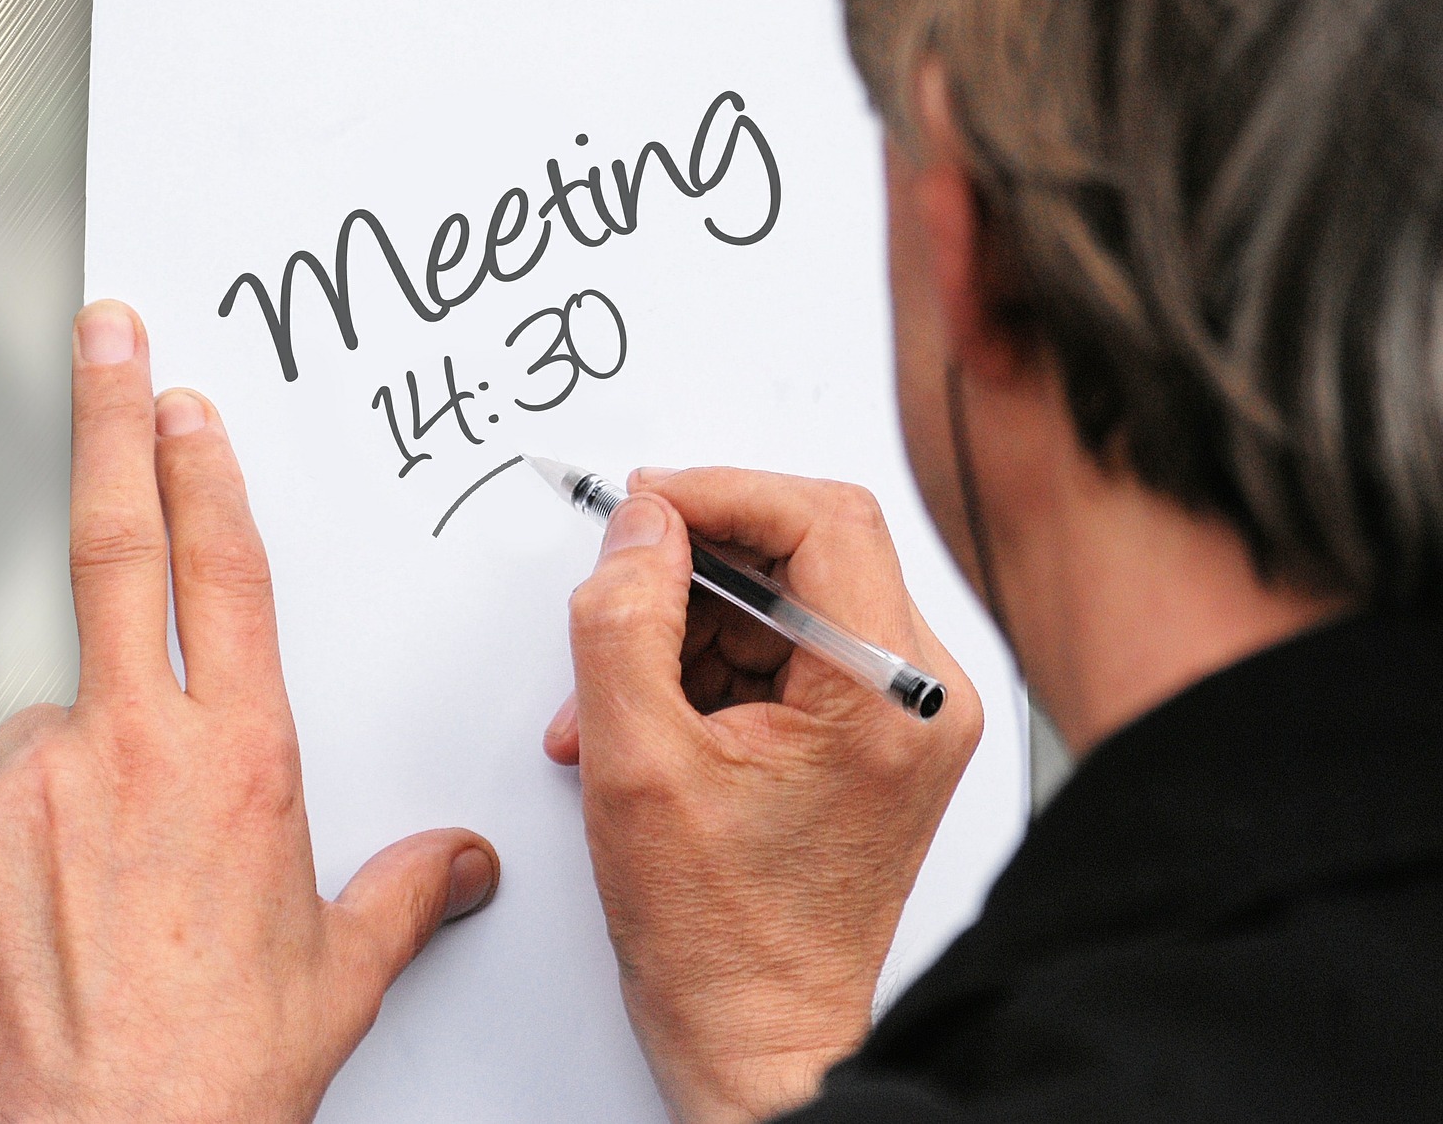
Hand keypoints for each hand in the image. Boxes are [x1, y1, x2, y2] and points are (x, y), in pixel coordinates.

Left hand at [0, 300, 498, 1123]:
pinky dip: (29, 819)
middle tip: (107, 338)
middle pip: (118, 546)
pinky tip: (58, 899)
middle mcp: (133, 745)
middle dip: (111, 422)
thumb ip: (402, 892)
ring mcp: (33, 779)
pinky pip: (0, 790)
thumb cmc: (220, 1063)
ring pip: (58, 712)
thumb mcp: (341, 968)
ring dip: (85, 751)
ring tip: (114, 873)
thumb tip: (455, 865)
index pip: (224, 571)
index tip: (188, 406)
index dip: (203, 471)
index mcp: (240, 757)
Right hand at [547, 468, 980, 1123]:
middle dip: (690, 571)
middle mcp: (919, 695)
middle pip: (806, 552)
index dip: (718, 491)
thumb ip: (623, 620)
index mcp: (888, 692)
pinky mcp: (873, 740)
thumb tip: (636, 526)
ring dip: (686, 630)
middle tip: (615, 593)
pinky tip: (646, 721)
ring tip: (610, 700)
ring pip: (785, 603)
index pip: (822, 517)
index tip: (642, 503)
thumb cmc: (720, 937)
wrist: (760, 1038)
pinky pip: (787, 655)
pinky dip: (709, 670)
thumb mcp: (634, 761)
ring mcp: (902, 718)